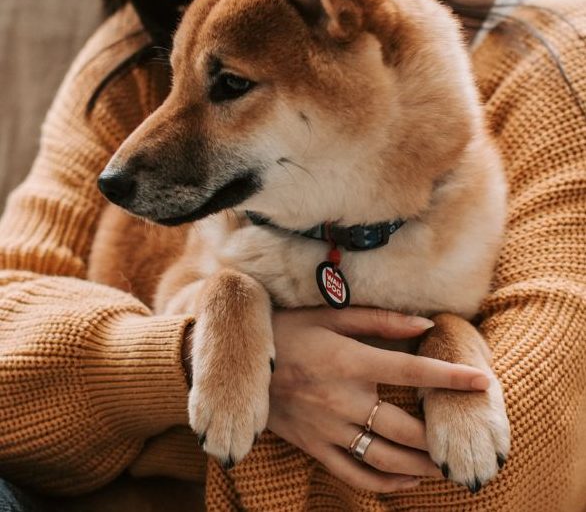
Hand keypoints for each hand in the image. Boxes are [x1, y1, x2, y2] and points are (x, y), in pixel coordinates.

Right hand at [267, 308, 490, 492]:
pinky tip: (407, 482)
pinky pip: (354, 474)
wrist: (239, 364)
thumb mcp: (329, 316)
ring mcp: (327, 429)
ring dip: (421, 467)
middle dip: (441, 435)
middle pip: (406, 427)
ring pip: (385, 458)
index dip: (452, 377)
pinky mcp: (314, 446)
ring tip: (445, 466)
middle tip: (464, 438)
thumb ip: (379, 321)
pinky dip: (385, 485)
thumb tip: (423, 323)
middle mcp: (342, 400)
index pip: (412, 370)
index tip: (483, 382)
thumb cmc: (288, 332)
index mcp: (349, 361)